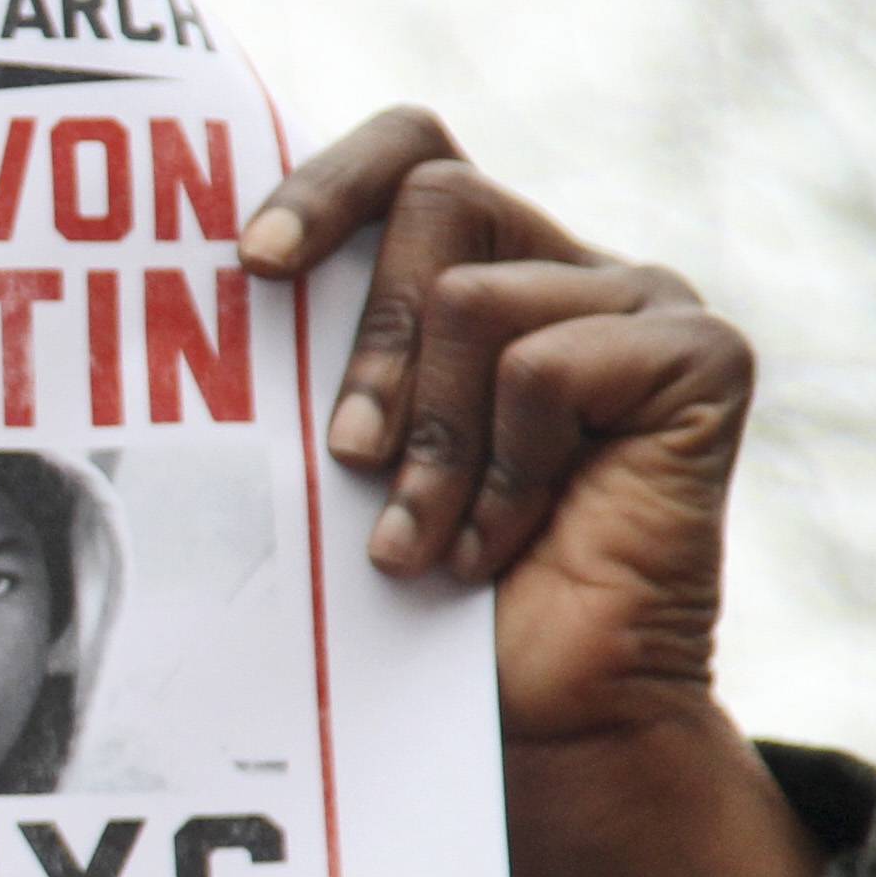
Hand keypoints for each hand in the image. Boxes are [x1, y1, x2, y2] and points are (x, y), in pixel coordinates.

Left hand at [243, 111, 820, 876]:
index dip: (324, 182)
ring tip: (425, 538)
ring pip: (474, 294)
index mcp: (474, 272)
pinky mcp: (700, 357)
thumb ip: (299, 358)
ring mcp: (640, 305)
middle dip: (362, 339)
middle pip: (433, 196)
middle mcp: (561, 270)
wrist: (526, 724)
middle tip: (345, 458)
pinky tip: (504, 540)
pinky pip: (554, 361)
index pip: (407, 152)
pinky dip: (507, 465)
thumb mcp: (328, 458)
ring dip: (428, 437)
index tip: (248, 266)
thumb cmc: (408, 603)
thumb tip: (175, 276)